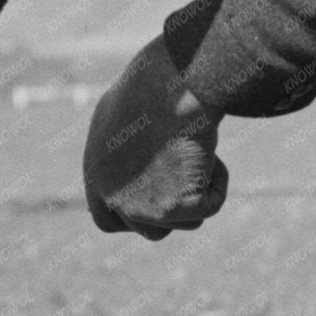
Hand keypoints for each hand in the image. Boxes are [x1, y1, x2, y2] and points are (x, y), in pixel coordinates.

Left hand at [81, 36, 228, 240]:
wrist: (171, 85)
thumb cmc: (154, 84)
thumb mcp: (123, 112)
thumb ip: (122, 146)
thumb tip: (140, 159)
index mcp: (96, 176)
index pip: (107, 220)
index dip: (136, 217)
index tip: (161, 202)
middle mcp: (112, 196)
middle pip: (152, 231)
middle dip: (176, 211)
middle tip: (192, 181)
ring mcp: (140, 207)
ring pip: (186, 222)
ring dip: (201, 192)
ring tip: (200, 151)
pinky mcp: (171, 208)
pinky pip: (210, 207)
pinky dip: (219, 182)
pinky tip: (211, 152)